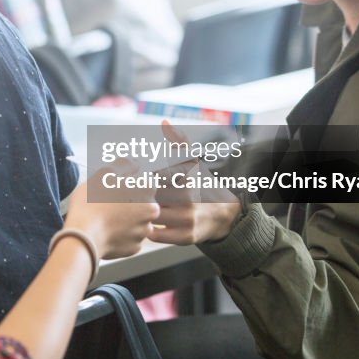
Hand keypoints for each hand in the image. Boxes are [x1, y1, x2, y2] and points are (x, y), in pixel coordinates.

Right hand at [63, 173, 160, 258]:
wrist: (83, 236)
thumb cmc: (93, 202)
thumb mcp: (106, 173)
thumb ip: (124, 164)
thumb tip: (135, 162)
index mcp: (147, 193)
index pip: (146, 181)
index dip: (130, 182)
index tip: (116, 185)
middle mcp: (151, 214)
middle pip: (142, 202)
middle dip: (129, 200)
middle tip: (108, 201)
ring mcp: (142, 233)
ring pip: (136, 220)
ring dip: (125, 218)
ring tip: (105, 216)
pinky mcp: (133, 248)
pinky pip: (129, 237)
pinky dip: (120, 234)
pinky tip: (106, 230)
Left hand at [149, 120, 240, 244]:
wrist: (222, 214)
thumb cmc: (199, 184)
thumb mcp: (192, 161)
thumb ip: (178, 141)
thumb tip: (165, 122)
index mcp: (186, 177)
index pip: (152, 177)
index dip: (143, 179)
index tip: (141, 180)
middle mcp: (189, 198)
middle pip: (149, 197)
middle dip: (139, 196)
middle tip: (135, 196)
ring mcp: (188, 219)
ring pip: (151, 216)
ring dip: (142, 213)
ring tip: (140, 209)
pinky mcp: (186, 237)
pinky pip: (156, 234)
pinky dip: (149, 229)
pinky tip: (150, 222)